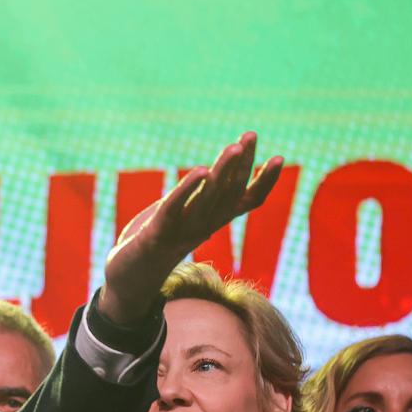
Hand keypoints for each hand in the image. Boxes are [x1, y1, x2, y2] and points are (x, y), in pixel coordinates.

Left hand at [100, 132, 283, 323]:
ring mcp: (182, 230)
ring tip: (234, 147)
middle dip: (242, 163)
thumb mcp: (187, 214)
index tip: (280, 158)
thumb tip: (220, 172)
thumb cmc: (161, 238)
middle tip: (251, 135)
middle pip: (230, 192)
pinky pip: (176, 207)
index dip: (266, 182)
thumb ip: (203, 197)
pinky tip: (201, 170)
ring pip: (208, 198)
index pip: (249, 201)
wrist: (132, 276)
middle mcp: (204, 225)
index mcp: (214, 220)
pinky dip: (189, 189)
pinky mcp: (157, 232)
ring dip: (222, 171)